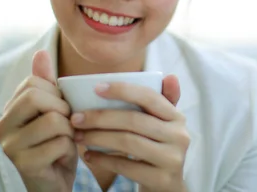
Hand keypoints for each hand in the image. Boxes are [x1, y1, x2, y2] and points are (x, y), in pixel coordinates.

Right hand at [0, 51, 77, 191]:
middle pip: (36, 97)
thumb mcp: (53, 110)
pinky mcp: (25, 165)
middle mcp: (1, 127)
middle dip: (62, 108)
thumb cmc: (55, 143)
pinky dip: (69, 148)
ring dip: (69, 131)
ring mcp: (10, 147)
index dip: (55, 93)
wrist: (54, 183)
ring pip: (53, 120)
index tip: (61, 108)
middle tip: (66, 123)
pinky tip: (62, 156)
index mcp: (8, 111)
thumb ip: (46, 82)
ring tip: (64, 140)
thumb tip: (40, 52)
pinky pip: (59, 143)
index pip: (32, 82)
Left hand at [72, 75, 188, 191]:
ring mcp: (172, 159)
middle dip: (101, 117)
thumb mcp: (162, 125)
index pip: (149, 97)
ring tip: (80, 136)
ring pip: (128, 142)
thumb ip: (160, 102)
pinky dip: (103, 160)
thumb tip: (170, 76)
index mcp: (177, 117)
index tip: (96, 88)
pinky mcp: (162, 179)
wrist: (167, 188)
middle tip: (77, 118)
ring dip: (98, 138)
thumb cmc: (156, 149)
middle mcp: (179, 136)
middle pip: (134, 120)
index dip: (123, 90)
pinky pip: (126, 166)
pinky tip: (89, 156)